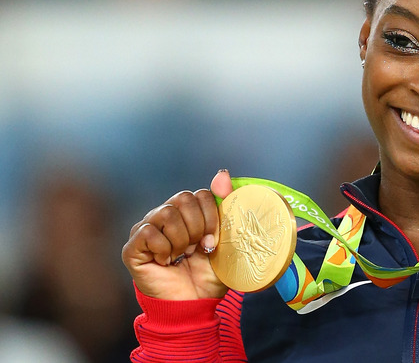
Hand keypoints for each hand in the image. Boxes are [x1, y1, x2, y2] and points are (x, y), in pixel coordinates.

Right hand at [122, 170, 234, 299]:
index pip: (199, 194)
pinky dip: (164, 249)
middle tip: (198, 248)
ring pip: (166, 213)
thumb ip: (224, 206)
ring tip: (182, 256)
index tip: (213, 241)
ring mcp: (146, 230)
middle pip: (183, 198)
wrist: (194, 306)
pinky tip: (166, 262)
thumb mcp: (225, 240)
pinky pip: (149, 233)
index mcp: (186, 213)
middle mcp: (164, 216)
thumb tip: (222, 172)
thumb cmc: (208, 275)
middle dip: (198, 226)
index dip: (211, 216)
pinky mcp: (132, 247)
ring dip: (182, 239)